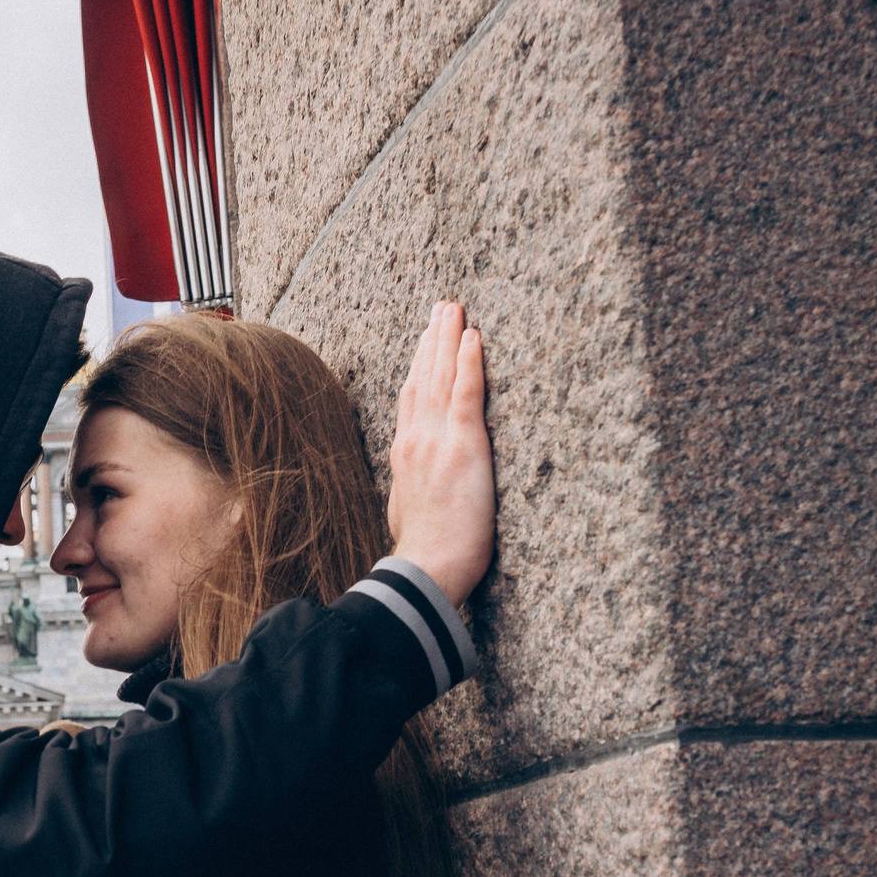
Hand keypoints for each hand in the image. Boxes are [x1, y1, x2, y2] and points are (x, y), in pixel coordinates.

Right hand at [385, 301, 496, 607]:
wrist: (425, 568)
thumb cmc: (423, 554)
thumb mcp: (409, 514)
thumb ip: (415, 493)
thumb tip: (419, 493)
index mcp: (404, 455)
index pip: (411, 400)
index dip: (418, 367)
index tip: (424, 341)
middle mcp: (415, 440)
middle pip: (422, 378)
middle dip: (431, 340)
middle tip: (441, 307)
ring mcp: (436, 440)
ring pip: (440, 377)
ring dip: (446, 338)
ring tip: (453, 308)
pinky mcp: (462, 446)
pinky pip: (465, 394)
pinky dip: (468, 362)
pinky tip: (472, 336)